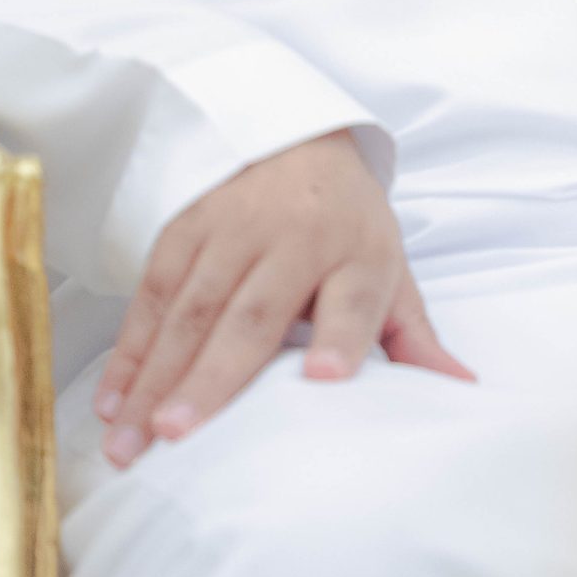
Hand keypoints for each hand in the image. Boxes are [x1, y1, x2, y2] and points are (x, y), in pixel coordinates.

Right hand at [92, 128, 475, 463]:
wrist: (295, 136)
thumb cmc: (348, 224)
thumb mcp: (389, 268)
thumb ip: (415, 337)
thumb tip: (463, 392)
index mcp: (357, 251)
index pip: (352, 299)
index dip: (339, 337)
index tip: (324, 380)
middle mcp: (293, 237)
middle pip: (252, 314)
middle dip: (212, 377)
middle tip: (176, 438)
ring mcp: (231, 228)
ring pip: (189, 309)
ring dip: (155, 377)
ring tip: (130, 440)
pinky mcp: (185, 227)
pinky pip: (152, 292)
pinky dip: (131, 349)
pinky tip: (113, 401)